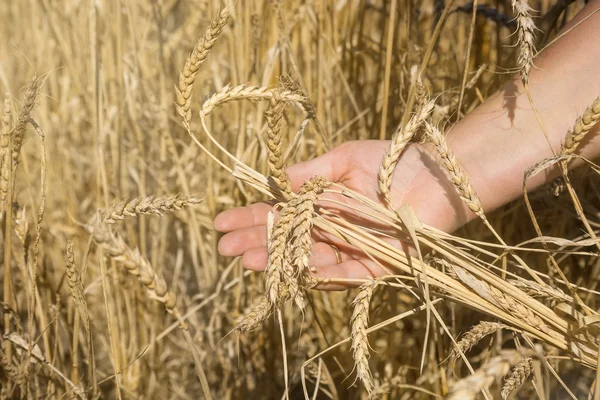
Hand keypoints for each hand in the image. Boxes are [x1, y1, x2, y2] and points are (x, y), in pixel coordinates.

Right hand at [214, 140, 472, 288]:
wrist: (436, 173)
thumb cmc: (389, 160)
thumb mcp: (342, 159)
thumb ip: (309, 174)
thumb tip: (270, 183)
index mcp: (320, 205)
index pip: (279, 215)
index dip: (251, 218)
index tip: (220, 222)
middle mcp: (330, 230)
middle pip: (288, 241)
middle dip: (256, 243)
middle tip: (225, 248)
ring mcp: (351, 249)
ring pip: (310, 261)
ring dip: (281, 262)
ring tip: (250, 260)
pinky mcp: (376, 265)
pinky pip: (348, 274)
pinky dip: (326, 275)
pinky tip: (299, 273)